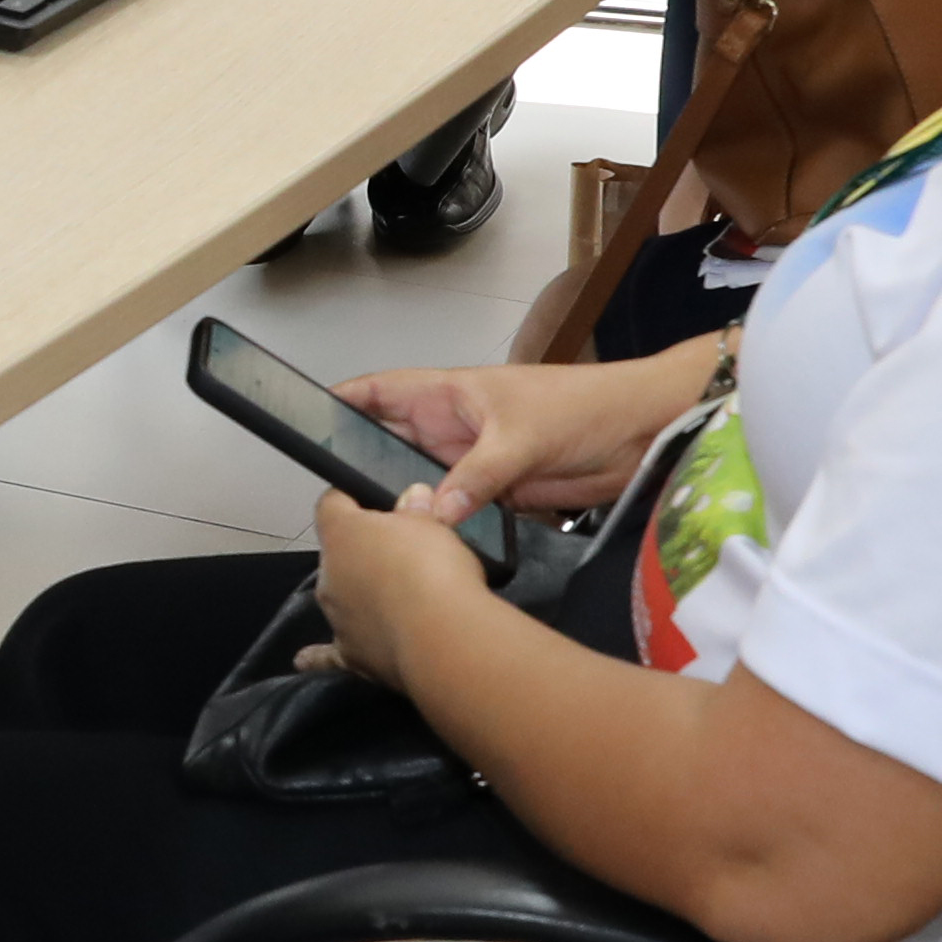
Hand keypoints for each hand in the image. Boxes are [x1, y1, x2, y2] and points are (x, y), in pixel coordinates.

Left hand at [305, 482, 495, 693]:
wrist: (442, 637)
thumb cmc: (433, 569)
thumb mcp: (432, 526)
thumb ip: (416, 511)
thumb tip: (413, 496)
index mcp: (342, 534)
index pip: (331, 504)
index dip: (349, 498)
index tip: (367, 500)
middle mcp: (329, 575)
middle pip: (340, 555)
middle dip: (365, 553)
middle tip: (406, 557)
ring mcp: (336, 617)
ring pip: (341, 598)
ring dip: (361, 595)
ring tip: (397, 602)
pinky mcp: (350, 656)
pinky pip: (327, 654)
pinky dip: (318, 655)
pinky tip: (303, 660)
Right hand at [334, 345, 722, 522]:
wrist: (640, 432)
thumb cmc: (585, 405)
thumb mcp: (522, 435)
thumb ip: (477, 475)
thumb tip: (436, 512)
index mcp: (446, 395)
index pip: (376, 392)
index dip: (337, 402)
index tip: (300, 422)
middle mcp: (450, 430)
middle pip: (387, 448)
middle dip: (362, 469)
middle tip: (337, 503)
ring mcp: (470, 464)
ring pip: (418, 488)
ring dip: (404, 507)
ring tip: (376, 533)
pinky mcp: (495, 497)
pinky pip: (454, 516)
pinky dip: (441, 531)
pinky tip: (426, 550)